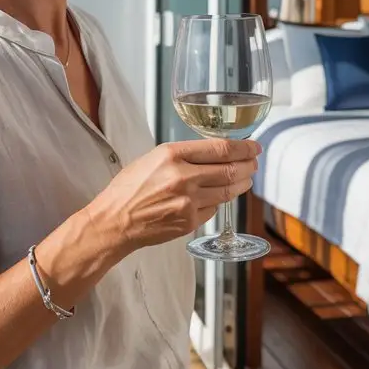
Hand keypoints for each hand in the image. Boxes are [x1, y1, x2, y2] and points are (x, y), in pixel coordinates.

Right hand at [89, 137, 261, 254]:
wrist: (115, 221)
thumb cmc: (128, 189)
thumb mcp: (152, 159)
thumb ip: (182, 156)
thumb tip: (212, 154)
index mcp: (172, 155)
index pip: (220, 148)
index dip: (243, 147)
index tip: (253, 147)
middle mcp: (183, 177)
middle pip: (231, 169)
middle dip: (248, 165)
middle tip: (253, 162)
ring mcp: (189, 201)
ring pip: (228, 191)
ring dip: (242, 183)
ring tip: (245, 178)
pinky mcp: (190, 221)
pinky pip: (214, 208)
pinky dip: (219, 200)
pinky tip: (219, 196)